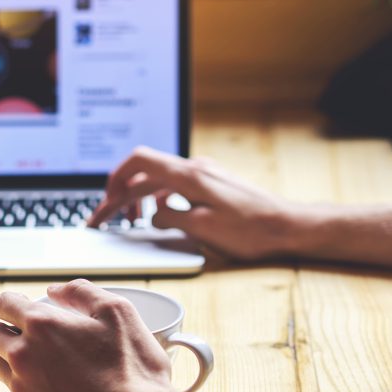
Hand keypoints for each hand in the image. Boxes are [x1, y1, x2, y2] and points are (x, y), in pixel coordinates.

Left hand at [0, 280, 180, 391]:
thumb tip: (54, 290)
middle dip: (8, 331)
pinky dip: (29, 391)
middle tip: (34, 337)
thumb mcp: (118, 313)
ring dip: (13, 361)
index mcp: (41, 325)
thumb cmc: (132, 369)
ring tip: (44, 365)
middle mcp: (22, 356)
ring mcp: (22, 388)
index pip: (2, 304)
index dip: (13, 304)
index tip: (25, 310)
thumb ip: (81, 293)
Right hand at [88, 147, 299, 261]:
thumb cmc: (252, 230)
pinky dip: (159, 199)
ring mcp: (205, 175)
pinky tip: (159, 216)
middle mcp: (195, 169)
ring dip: (139, 198)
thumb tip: (153, 217)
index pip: (139, 161)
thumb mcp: (203, 229)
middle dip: (120, 195)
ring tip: (130, 220)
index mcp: (189, 176)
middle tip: (104, 219)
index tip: (105, 199)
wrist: (288, 226)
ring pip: (159, 180)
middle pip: (145, 174)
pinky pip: (176, 186)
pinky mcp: (212, 185)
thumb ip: (171, 219)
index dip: (116, 177)